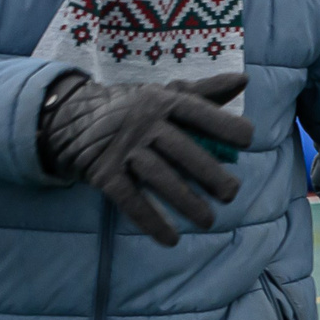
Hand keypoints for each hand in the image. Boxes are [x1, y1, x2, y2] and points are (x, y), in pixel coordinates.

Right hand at [37, 71, 254, 246]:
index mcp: (163, 102)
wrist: (72, 118)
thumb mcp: (165, 95)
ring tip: (208, 221)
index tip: (248, 139)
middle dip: (209, 173)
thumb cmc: (134, 109)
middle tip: (231, 194)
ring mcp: (123, 149)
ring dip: (185, 202)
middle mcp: (144, 124)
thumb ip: (205, 92)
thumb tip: (244, 80)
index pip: (197, 111)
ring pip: (159, 177)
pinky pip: (130, 199)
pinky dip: (151, 221)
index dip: (222, 124)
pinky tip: (171, 239)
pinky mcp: (105, 174)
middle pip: (181, 150)